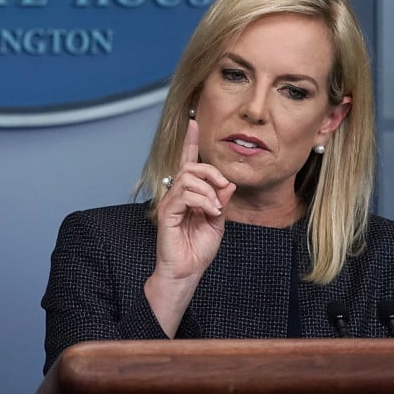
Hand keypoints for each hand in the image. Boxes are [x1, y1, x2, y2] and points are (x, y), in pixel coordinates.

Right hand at [144, 118, 235, 334]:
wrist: (187, 271)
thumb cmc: (198, 249)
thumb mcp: (218, 221)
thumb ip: (221, 200)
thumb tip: (227, 183)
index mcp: (188, 194)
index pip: (188, 163)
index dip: (190, 142)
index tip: (193, 122)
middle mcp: (176, 194)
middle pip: (191, 166)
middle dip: (211, 172)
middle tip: (224, 188)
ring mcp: (169, 202)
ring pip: (187, 177)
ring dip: (208, 190)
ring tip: (216, 208)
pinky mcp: (166, 212)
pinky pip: (184, 194)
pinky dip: (202, 200)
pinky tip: (209, 212)